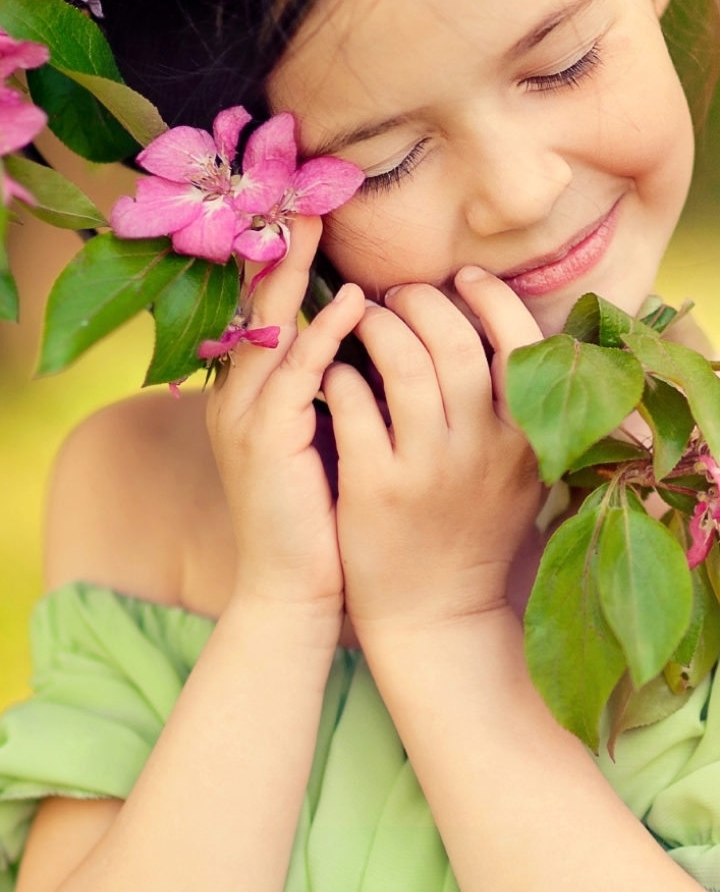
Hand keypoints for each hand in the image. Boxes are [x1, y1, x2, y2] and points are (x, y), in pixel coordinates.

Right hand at [206, 217, 364, 641]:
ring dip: (293, 274)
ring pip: (268, 330)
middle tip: (303, 196)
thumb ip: (338, 390)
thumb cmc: (324, 521)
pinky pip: (295, 376)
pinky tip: (351, 306)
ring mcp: (246, 418)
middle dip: (276, 249)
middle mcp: (238, 398)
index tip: (306, 212)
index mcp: (252, 396)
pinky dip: (321, 336)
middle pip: (255, 307)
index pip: (265, 315)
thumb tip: (375, 341)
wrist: (296, 594)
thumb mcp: (327, 442)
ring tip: (314, 223)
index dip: (282, 263)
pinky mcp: (265, 443)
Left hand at [322, 269, 542, 638]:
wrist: (436, 613)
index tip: (463, 278)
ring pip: (403, 362)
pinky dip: (339, 373)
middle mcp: (485, 449)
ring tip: (364, 319)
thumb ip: (519, 403)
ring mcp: (429, 469)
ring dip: (377, 326)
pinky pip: (353, 404)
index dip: (489, 297)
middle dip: (422, 300)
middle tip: (399, 294)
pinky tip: (334, 370)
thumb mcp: (519, 468)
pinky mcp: (375, 488)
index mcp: (528, 437)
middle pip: (455, 339)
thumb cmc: (475, 527)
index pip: (521, 339)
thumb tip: (500, 318)